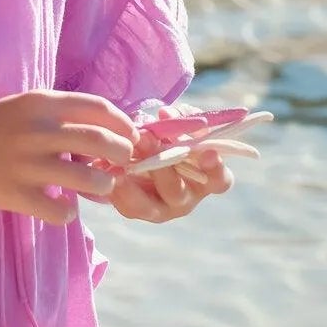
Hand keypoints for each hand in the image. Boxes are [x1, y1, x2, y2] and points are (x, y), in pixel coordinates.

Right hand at [0, 89, 140, 224]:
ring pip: (87, 178)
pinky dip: (68, 212)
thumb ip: (60, 114)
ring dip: (103, 185)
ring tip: (101, 187)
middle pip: (100, 141)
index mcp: (40, 103)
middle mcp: (36, 131)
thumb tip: (107, 129)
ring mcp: (26, 164)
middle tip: (123, 163)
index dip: (122, 122)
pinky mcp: (16, 194)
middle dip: (122, 153)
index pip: (97, 107)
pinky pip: (59, 210)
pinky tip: (65, 208)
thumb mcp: (23, 108)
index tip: (131, 135)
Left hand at [102, 133, 234, 223]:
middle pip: (176, 191)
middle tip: (146, 139)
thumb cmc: (170, 138)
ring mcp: (162, 209)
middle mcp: (187, 198)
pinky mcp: (138, 211)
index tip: (208, 152)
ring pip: (149, 206)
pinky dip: (116, 189)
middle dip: (160, 165)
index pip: (219, 179)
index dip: (216, 168)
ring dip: (133, 180)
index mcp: (206, 179)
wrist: (143, 153)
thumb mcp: (178, 127)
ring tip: (120, 161)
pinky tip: (106, 170)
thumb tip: (167, 115)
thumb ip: (178, 120)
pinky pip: (128, 207)